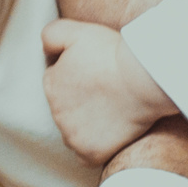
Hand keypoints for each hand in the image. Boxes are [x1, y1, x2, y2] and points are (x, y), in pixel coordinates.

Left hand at [41, 19, 175, 164]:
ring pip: (75, 131)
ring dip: (88, 123)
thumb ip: (51, 35)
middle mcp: (54, 112)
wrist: (142, 79)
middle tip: (109, 91)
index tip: (99, 73)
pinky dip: (96, 146)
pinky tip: (111, 133)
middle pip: (67, 108)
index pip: (60, 82)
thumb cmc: (112, 53)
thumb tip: (44, 50)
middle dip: (83, 100)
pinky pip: (86, 154)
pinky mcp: (90, 153)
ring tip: (113, 109)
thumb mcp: (76, 32)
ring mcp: (71, 135)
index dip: (80, 76)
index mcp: (50, 84)